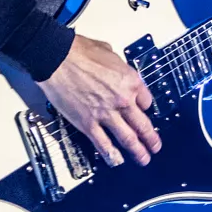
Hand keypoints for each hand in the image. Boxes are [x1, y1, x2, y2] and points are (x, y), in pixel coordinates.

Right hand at [37, 34, 160, 166]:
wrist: (56, 58)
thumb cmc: (78, 51)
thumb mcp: (109, 52)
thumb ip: (118, 65)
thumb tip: (117, 69)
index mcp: (130, 81)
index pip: (147, 101)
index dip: (146, 108)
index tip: (144, 113)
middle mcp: (122, 100)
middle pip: (143, 125)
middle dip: (151, 139)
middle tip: (155, 146)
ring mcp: (106, 114)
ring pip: (128, 139)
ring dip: (138, 151)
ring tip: (143, 159)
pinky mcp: (88, 124)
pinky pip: (103, 144)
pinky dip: (112, 155)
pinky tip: (116, 160)